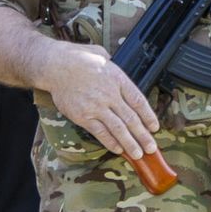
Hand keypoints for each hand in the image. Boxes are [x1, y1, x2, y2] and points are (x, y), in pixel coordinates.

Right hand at [49, 44, 160, 160]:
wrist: (56, 65)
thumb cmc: (79, 59)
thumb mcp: (104, 57)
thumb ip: (116, 71)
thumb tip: (123, 82)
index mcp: (118, 79)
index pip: (139, 102)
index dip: (149, 116)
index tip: (155, 127)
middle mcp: (110, 95)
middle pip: (132, 119)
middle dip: (143, 136)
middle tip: (151, 148)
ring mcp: (96, 107)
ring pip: (118, 129)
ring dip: (130, 143)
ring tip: (139, 154)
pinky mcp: (83, 116)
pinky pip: (100, 132)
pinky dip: (110, 142)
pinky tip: (118, 149)